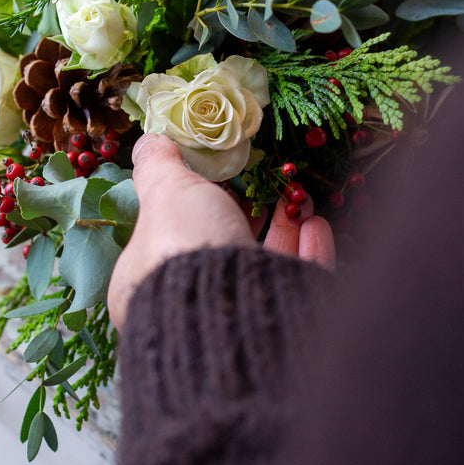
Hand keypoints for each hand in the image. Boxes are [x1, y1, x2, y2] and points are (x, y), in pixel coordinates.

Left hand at [107, 134, 334, 326]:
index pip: (165, 238)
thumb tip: (149, 140)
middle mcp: (186, 301)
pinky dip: (309, 251)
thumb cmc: (185, 246)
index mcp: (145, 280)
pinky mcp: (279, 324)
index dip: (189, 204)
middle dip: (246, 214)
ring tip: (298, 199)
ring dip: (284, 229)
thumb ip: (158, 166)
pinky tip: (317, 224)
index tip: (215, 180)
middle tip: (262, 187)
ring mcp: (232, 316)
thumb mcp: (166, 193)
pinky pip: (295, 284)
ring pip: (261, 267)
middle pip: (220, 249)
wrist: (234, 310)